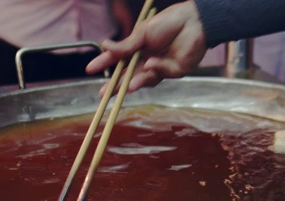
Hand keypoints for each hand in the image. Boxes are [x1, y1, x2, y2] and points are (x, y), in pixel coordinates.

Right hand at [86, 1, 206, 93]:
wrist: (194, 22)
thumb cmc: (169, 22)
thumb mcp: (143, 32)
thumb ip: (126, 44)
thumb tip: (104, 45)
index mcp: (138, 48)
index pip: (118, 59)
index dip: (104, 64)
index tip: (90, 69)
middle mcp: (147, 59)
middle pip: (129, 76)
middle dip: (116, 86)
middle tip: (102, 94)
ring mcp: (160, 67)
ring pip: (144, 79)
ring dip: (134, 84)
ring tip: (125, 88)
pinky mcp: (174, 71)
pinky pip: (160, 74)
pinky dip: (154, 69)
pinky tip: (152, 62)